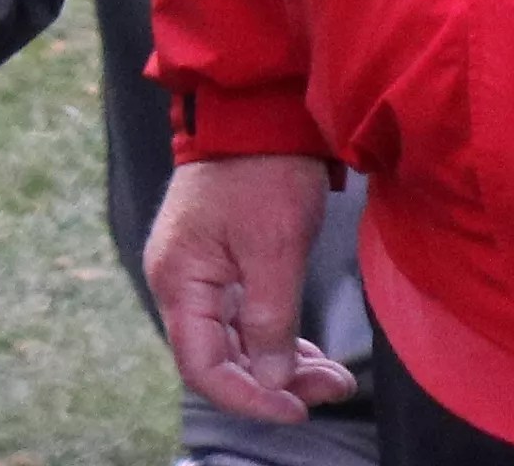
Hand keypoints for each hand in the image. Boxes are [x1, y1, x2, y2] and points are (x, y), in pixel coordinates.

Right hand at [145, 155, 355, 423]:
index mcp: (179, 278)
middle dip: (275, 382)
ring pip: (236, 341)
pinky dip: (277, 337)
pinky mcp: (221, 262)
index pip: (203, 365)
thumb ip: (271, 318)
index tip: (296, 408)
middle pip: (219, 358)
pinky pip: (243, 317)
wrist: (260, 106)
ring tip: (334, 378)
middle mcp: (179, 281)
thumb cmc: (263, 166)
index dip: (248, 397)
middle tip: (331, 389)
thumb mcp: (275, 244)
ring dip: (282, 364)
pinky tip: (312, 354)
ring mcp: (199, 271)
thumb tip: (272, 380)